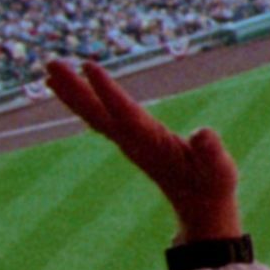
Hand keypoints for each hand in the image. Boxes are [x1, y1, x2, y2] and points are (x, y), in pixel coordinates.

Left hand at [44, 58, 242, 243]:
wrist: (200, 205)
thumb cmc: (212, 184)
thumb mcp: (219, 170)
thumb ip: (211, 153)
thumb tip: (202, 134)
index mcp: (151, 143)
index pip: (124, 112)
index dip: (107, 90)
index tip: (88, 66)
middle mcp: (133, 141)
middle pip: (96, 113)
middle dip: (73, 88)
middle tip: (50, 64)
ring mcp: (129, 141)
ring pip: (94, 115)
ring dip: (72, 92)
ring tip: (50, 71)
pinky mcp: (132, 140)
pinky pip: (102, 117)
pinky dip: (85, 102)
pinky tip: (75, 90)